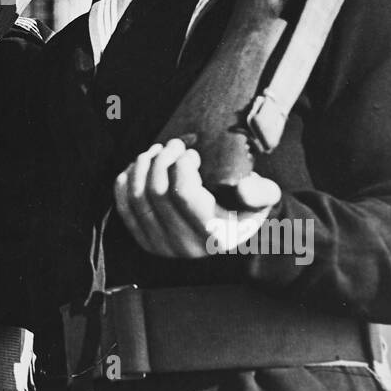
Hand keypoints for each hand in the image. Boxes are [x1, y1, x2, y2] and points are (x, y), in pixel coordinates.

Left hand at [114, 139, 280, 258]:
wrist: (232, 233)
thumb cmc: (247, 208)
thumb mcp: (265, 197)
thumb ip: (261, 191)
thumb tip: (242, 187)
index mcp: (214, 234)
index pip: (183, 193)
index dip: (182, 164)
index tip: (192, 152)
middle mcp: (185, 245)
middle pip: (157, 192)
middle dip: (161, 158)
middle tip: (173, 144)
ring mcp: (162, 247)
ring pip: (139, 197)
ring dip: (142, 166)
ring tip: (156, 151)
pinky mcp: (146, 242)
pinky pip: (125, 209)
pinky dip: (126, 183)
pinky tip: (137, 167)